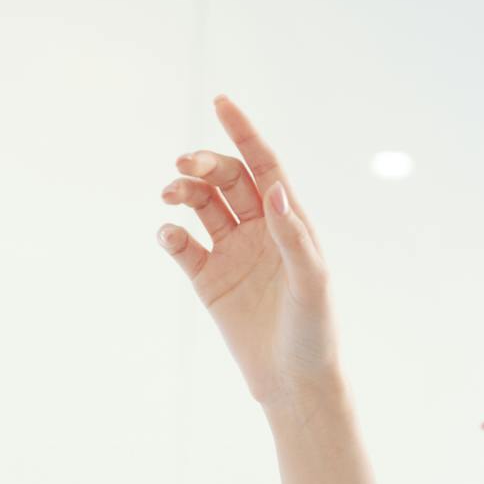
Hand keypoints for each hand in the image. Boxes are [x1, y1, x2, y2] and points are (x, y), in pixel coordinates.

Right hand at [157, 95, 339, 408]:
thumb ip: (293, 236)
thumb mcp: (312, 282)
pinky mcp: (207, 281)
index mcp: (290, 222)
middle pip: (226, 179)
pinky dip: (170, 233)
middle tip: (183, 167)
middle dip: (203, 164)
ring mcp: (231, 254)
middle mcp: (259, 231)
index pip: (264, 165)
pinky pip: (182, 246)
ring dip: (183, 191)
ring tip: (170, 195)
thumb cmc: (315, 332)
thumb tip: (275, 189)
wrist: (294, 383)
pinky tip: (169, 233)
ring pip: (201, 205)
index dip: (243, 132)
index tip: (221, 101)